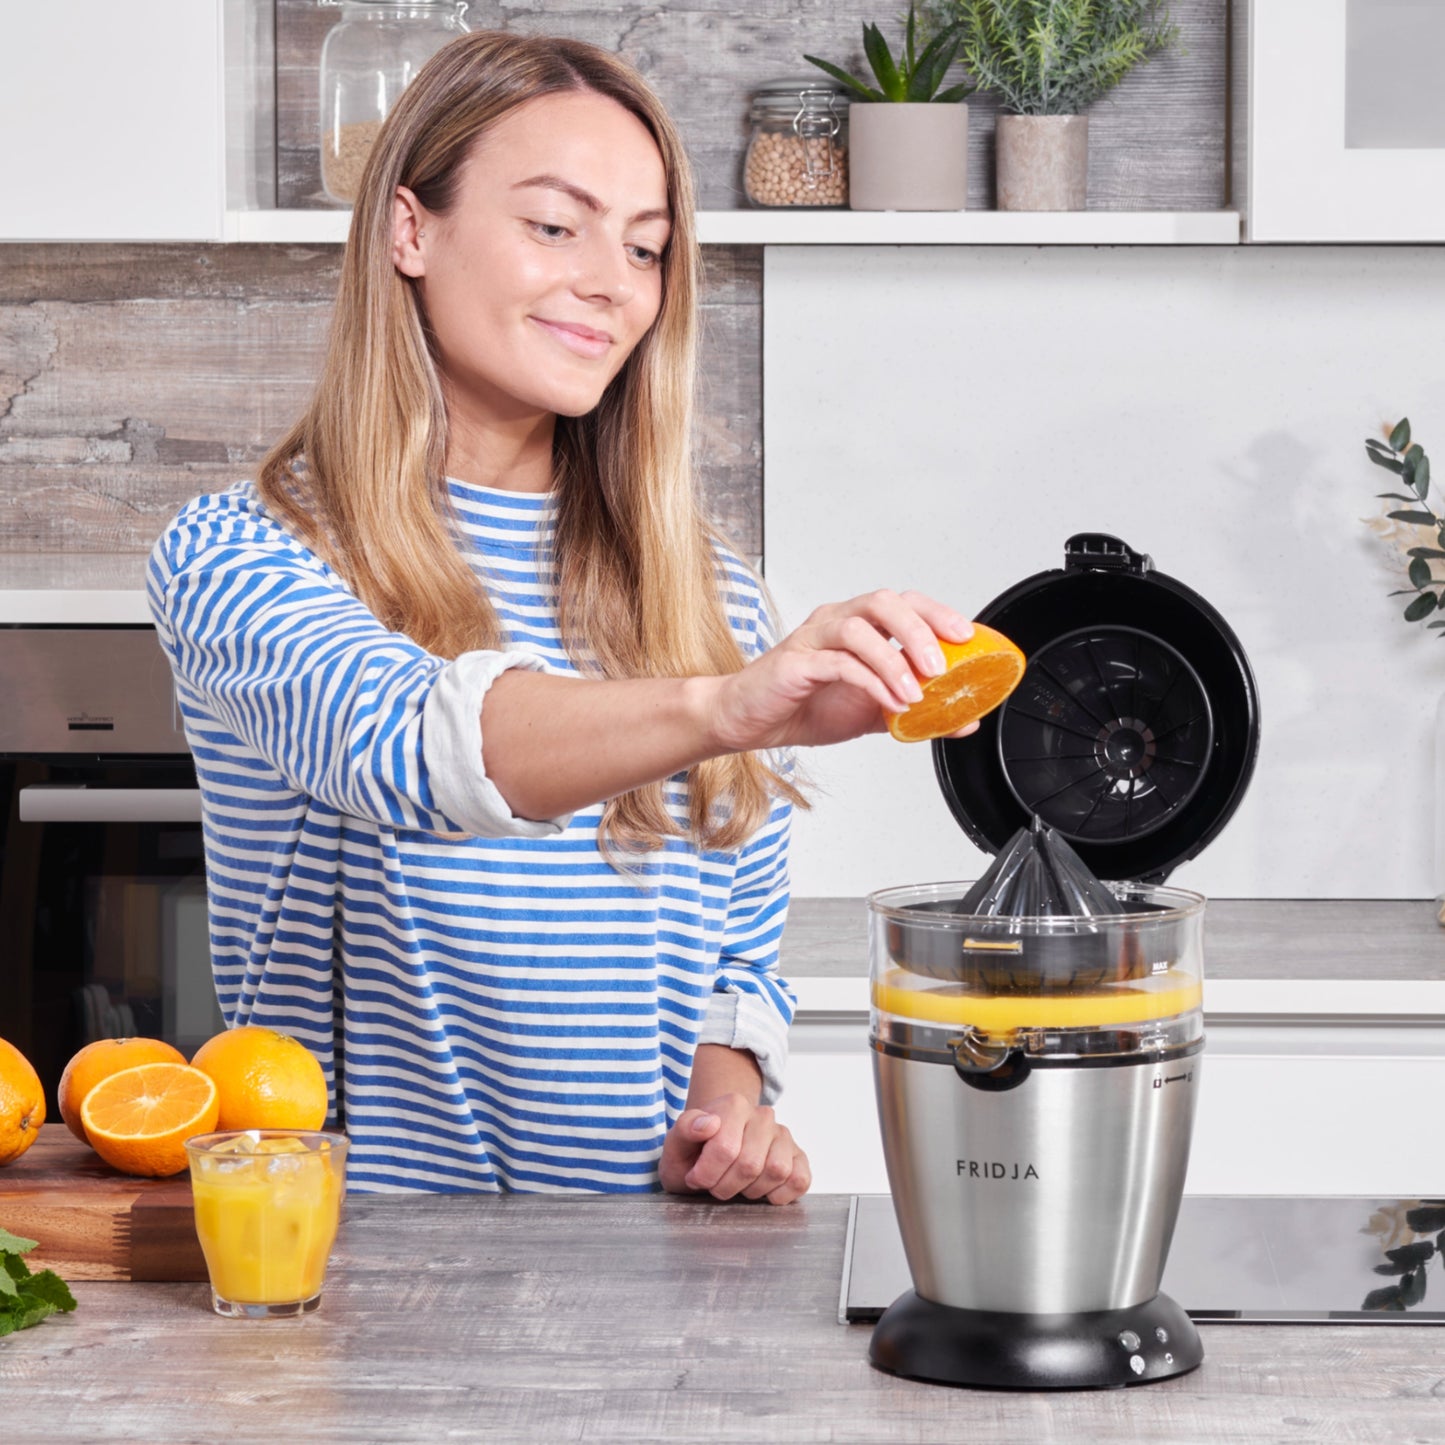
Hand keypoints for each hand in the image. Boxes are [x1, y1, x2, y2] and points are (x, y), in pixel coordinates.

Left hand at [659, 1092, 811, 1205]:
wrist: (711, 1161)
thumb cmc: (694, 1155)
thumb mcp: (676, 1144)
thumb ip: (685, 1128)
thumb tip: (709, 1123)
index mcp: (734, 1105)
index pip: (725, 1149)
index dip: (706, 1174)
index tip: (694, 1177)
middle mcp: (763, 1115)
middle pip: (751, 1164)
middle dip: (726, 1186)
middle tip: (714, 1185)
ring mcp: (783, 1136)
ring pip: (777, 1171)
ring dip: (752, 1191)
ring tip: (737, 1185)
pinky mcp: (798, 1157)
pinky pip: (800, 1180)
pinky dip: (780, 1195)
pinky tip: (761, 1191)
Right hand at [710, 588, 975, 751]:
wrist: (748, 722)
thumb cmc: (804, 706)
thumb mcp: (872, 712)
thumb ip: (916, 712)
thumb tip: (962, 721)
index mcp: (856, 625)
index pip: (903, 602)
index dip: (937, 613)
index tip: (966, 636)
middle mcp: (835, 622)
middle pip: (883, 602)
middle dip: (919, 629)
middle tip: (942, 664)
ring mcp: (813, 639)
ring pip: (859, 628)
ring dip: (894, 659)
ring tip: (916, 692)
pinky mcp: (795, 662)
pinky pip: (838, 663)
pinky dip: (870, 682)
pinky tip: (889, 702)